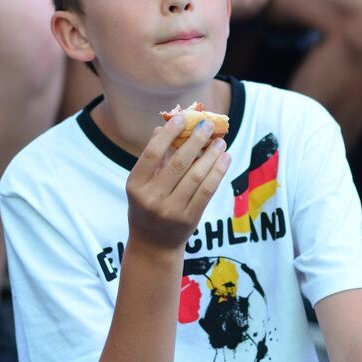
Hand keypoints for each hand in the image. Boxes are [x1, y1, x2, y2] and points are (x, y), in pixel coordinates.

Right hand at [126, 115, 230, 249]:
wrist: (153, 244)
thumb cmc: (147, 205)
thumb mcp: (142, 183)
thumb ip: (153, 157)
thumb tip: (164, 126)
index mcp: (135, 185)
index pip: (152, 154)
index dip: (168, 134)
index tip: (182, 118)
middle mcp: (151, 199)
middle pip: (178, 164)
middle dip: (196, 141)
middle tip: (208, 125)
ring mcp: (171, 211)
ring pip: (196, 176)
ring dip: (211, 155)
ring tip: (220, 141)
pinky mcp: (189, 219)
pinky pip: (207, 191)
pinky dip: (218, 172)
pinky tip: (225, 159)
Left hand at [215, 0, 277, 19]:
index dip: (213, 3)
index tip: (207, 8)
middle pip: (235, 1)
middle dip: (225, 10)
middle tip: (218, 15)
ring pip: (248, 4)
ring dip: (239, 12)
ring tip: (230, 13)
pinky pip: (260, 0)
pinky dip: (252, 7)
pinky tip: (244, 6)